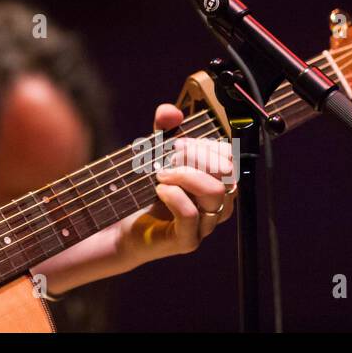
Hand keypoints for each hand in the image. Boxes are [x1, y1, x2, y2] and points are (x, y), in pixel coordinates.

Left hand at [114, 103, 236, 267]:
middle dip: (196, 157)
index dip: (206, 146)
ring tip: (161, 175)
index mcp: (215, 184)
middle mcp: (217, 205)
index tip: (177, 144)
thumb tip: (171, 111)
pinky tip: (159, 190)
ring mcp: (205, 226)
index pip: (230, 158)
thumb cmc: (144, 192)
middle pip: (228, 173)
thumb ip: (163, 131)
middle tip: (169, 159)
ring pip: (215, 192)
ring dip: (185, 175)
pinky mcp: (187, 241)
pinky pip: (191, 214)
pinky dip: (174, 195)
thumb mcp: (154, 155)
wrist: (121, 227)